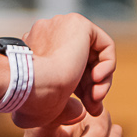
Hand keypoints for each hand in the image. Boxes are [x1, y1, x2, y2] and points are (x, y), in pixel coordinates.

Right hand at [21, 13, 113, 128]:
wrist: (29, 84)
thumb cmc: (30, 101)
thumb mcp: (47, 109)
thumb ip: (64, 108)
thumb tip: (80, 112)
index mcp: (35, 51)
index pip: (66, 67)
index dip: (79, 90)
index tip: (86, 108)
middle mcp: (47, 33)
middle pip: (82, 62)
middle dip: (91, 87)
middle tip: (95, 107)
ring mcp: (62, 25)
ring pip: (94, 55)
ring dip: (100, 80)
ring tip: (96, 97)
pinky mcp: (78, 24)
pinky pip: (104, 45)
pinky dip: (107, 65)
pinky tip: (97, 80)